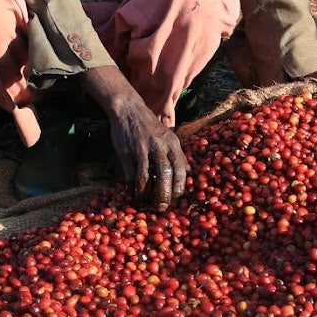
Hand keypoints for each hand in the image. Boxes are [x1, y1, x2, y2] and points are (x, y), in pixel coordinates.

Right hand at [107, 93, 187, 211]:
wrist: (129, 109)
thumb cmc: (150, 126)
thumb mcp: (169, 137)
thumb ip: (178, 155)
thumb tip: (189, 173)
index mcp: (172, 144)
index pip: (181, 169)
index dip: (180, 187)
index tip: (177, 199)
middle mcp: (159, 146)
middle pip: (165, 175)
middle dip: (165, 194)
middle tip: (162, 207)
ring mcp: (142, 150)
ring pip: (146, 178)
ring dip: (146, 194)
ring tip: (146, 204)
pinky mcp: (127, 153)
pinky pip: (130, 174)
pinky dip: (132, 187)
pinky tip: (133, 193)